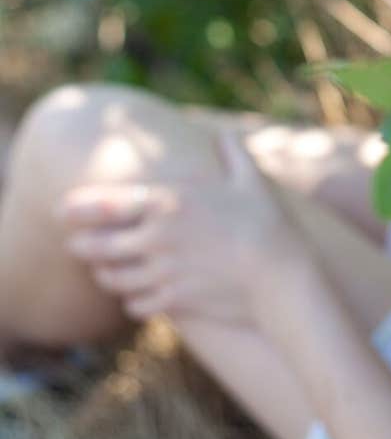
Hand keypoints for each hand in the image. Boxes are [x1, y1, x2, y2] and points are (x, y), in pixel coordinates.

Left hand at [55, 132, 295, 325]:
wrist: (280, 274)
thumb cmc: (266, 222)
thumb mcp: (249, 179)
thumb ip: (232, 153)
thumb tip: (225, 134)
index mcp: (169, 202)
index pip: (105, 204)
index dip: (77, 207)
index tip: (62, 210)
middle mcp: (157, 237)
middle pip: (97, 245)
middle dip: (81, 245)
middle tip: (75, 244)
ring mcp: (162, 271)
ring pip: (112, 278)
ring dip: (104, 275)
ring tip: (104, 271)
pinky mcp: (173, 301)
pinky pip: (135, 304)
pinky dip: (132, 301)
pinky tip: (136, 296)